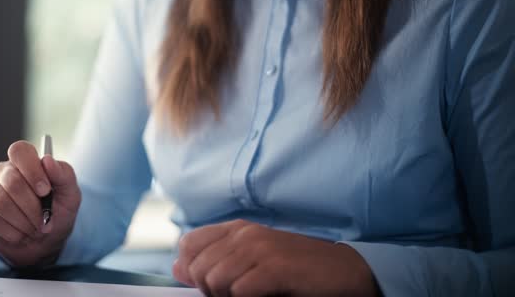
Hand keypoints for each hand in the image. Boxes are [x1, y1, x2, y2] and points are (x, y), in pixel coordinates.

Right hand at [0, 140, 81, 266]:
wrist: (46, 242)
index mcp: (25, 162)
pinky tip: (21, 234)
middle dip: (32, 206)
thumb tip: (47, 160)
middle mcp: (4, 172)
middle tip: (45, 220)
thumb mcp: (70, 194)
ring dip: (23, 221)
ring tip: (35, 229)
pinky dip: (12, 233)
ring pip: (0, 202)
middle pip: (11, 181)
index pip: (19, 151)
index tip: (45, 191)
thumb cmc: (58, 212)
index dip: (32, 170)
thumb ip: (63, 175)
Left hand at [173, 219, 379, 296]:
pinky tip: (262, 296)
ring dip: (227, 296)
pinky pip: (239, 290)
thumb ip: (215, 260)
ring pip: (214, 279)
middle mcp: (245, 234)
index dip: (191, 269)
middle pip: (199, 267)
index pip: (189, 244)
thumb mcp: (252, 260)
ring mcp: (260, 249)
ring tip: (250, 296)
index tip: (210, 284)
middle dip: (210, 289)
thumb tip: (176, 267)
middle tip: (237, 295)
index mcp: (236, 229)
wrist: (343, 272)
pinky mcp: (275, 268)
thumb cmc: (296, 268)